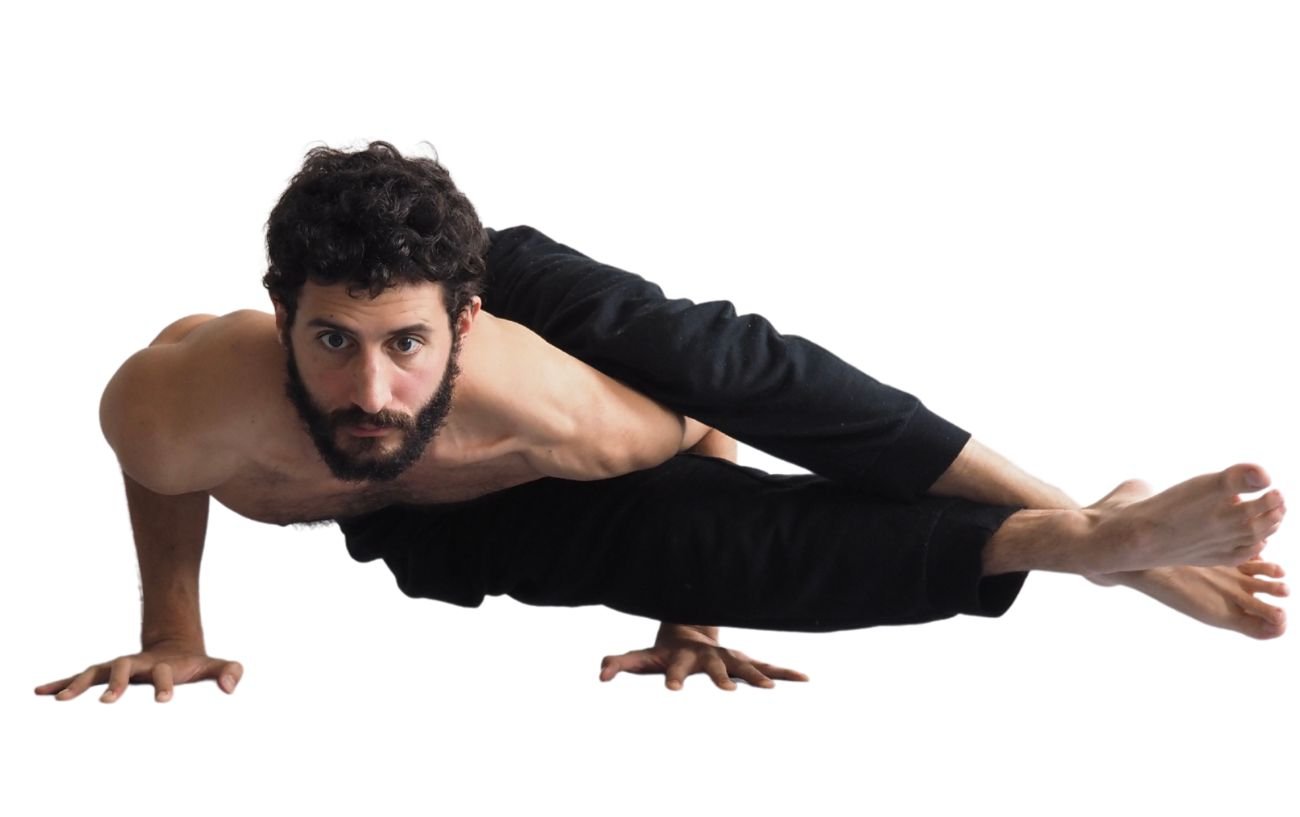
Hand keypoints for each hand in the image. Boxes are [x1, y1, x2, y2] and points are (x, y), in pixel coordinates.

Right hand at [34, 639, 242, 702]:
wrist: (174, 649)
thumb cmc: (195, 664)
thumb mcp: (216, 666)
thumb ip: (230, 671)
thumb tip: (230, 688)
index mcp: (163, 664)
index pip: (164, 673)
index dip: (165, 685)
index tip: (164, 700)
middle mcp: (137, 663)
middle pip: (124, 667)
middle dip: (117, 682)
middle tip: (108, 701)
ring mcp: (119, 667)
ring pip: (96, 671)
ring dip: (78, 683)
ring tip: (60, 700)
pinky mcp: (106, 674)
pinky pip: (80, 678)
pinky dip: (62, 683)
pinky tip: (41, 692)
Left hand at [599, 623, 808, 690]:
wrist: (691, 626)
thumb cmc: (663, 650)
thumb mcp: (640, 657)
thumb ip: (619, 662)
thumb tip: (600, 674)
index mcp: (681, 658)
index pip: (675, 669)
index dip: (672, 679)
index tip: (671, 691)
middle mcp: (708, 656)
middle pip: (715, 668)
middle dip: (721, 678)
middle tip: (728, 691)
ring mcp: (729, 657)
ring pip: (745, 667)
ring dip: (758, 676)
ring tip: (771, 688)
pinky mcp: (744, 661)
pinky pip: (767, 666)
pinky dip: (785, 673)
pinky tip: (805, 679)